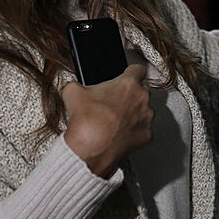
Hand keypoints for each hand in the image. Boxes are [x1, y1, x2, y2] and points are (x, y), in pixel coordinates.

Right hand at [61, 63, 151, 177]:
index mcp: (128, 84)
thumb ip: (77, 85)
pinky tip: (118, 134)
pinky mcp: (146, 136)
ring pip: (142, 112)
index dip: (130, 72)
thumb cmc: (87, 122)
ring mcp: (145, 118)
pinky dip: (132, 132)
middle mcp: (142, 99)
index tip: (128, 75)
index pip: (137, 70)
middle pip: (139, 92)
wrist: (91, 148)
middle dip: (126, 96)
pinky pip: (141, 130)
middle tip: (110, 104)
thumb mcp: (72, 92)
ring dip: (131, 114)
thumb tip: (74, 87)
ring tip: (113, 121)